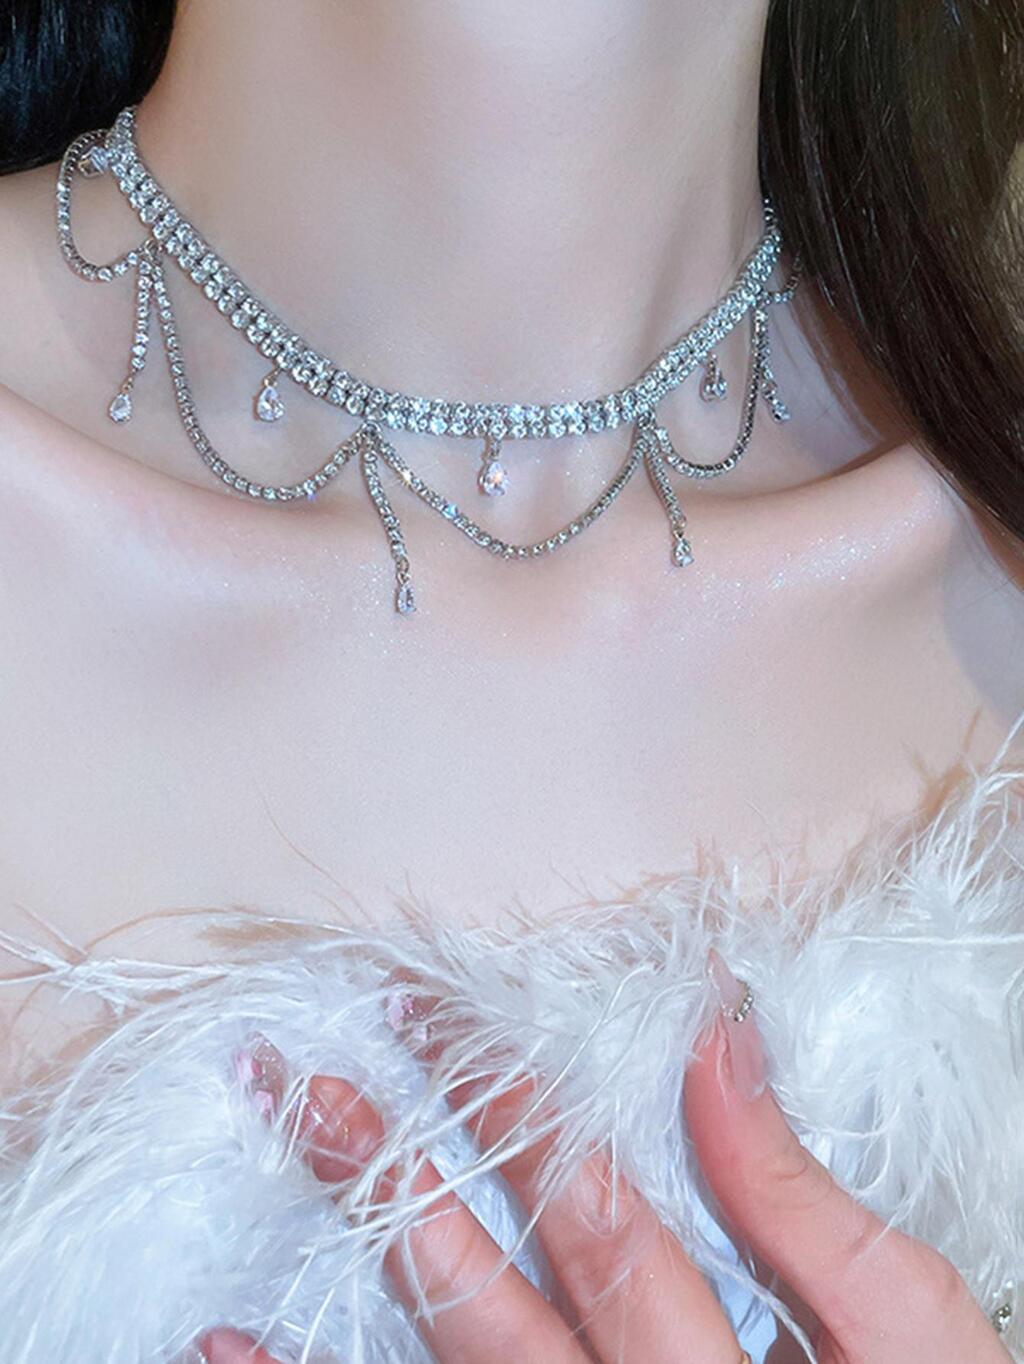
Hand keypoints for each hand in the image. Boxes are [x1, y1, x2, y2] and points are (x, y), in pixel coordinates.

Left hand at [199, 952, 1012, 1363]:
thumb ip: (799, 1195)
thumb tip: (717, 1035)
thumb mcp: (905, 1332)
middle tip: (311, 1084)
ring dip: (349, 1266)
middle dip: (395, 1178)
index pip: (585, 1217)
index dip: (510, 1107)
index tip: (436, 1013)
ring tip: (282, 1170)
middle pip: (479, 1303)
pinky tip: (225, 1342)